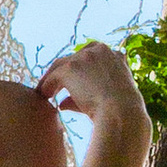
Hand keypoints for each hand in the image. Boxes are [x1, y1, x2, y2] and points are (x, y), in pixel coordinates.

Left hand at [38, 39, 150, 160]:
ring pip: (61, 66)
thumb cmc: (122, 113)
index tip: (74, 79)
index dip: (80, 67)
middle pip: (74, 58)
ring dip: (52, 78)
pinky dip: (46, 87)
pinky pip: (53, 77)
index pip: (91, 55)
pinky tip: (43, 97)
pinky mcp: (71, 68)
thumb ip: (85, 97)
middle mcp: (100, 51)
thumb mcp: (108, 99)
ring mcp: (85, 57)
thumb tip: (62, 104)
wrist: (123, 115)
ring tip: (44, 91)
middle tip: (53, 84)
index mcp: (115, 56)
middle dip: (64, 70)